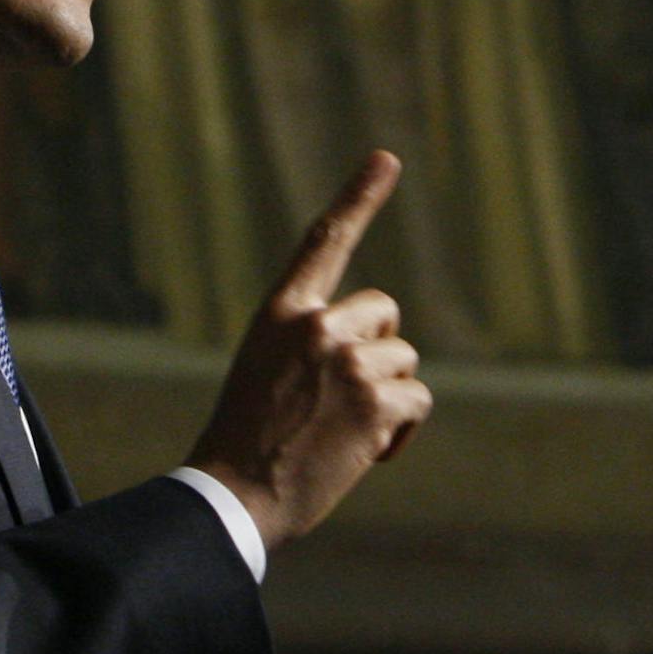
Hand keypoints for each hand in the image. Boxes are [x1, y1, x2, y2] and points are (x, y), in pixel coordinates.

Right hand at [185, 151, 431, 553]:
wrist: (235, 495)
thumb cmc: (248, 440)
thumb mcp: (267, 369)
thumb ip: (314, 345)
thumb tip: (378, 352)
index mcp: (283, 311)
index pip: (325, 240)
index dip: (360, 195)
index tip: (387, 158)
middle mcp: (317, 324)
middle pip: (387, 314)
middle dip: (379, 353)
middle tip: (341, 401)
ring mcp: (349, 360)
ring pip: (405, 363)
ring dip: (388, 400)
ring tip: (341, 433)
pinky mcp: (376, 401)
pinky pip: (417, 402)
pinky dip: (400, 432)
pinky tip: (363, 454)